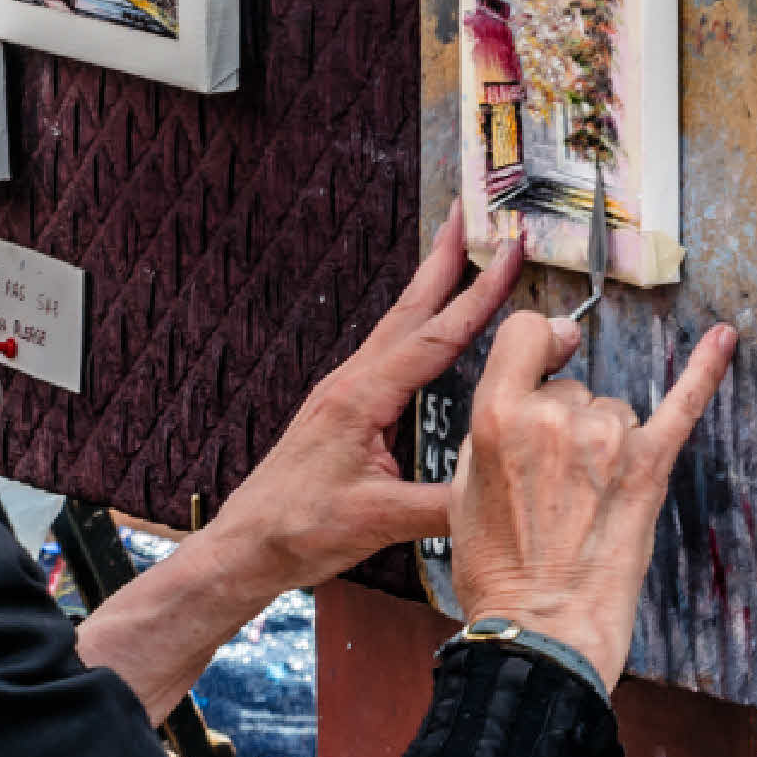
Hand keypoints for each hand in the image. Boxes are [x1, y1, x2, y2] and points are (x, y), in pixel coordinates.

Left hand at [200, 212, 525, 592]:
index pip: (434, 336)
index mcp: (361, 397)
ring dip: (431, 288)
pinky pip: (390, 354)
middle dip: (444, 259)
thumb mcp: (377, 520)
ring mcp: (344, 393)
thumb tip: (500, 487)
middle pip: (409, 309)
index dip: (478, 295)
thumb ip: (442, 505)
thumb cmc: (299, 528)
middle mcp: (351, 383)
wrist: (247, 543)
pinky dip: (417, 327)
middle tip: (469, 212)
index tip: (508, 251)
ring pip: (397, 327)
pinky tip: (428, 331)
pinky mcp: (343, 410)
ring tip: (457, 254)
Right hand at [449, 311, 737, 689]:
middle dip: (561, 422)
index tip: (548, 353)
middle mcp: (555, 417)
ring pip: (611, 410)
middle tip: (551, 485)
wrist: (542, 630)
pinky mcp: (650, 468)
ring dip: (602, 442)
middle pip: (570, 387)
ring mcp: (608, 440)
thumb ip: (492, 428)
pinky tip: (723, 340)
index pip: (525, 334)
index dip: (537, 344)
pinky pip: (681, 406)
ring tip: (584, 501)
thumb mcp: (464, 489)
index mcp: (498, 416)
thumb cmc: (498, 570)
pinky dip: (704, 371)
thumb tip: (522, 388)